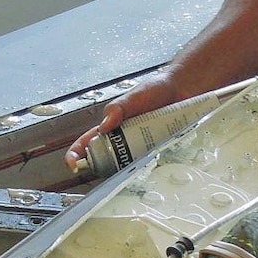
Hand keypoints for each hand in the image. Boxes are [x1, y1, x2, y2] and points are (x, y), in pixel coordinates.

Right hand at [65, 73, 182, 171]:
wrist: (183, 89)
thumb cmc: (157, 89)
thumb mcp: (133, 96)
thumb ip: (117, 109)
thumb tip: (104, 126)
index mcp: (111, 125)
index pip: (87, 142)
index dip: (77, 153)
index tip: (73, 163)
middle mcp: (123, 138)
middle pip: (106, 159)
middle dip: (105, 166)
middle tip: (111, 166)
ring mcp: (140, 146)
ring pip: (128, 164)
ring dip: (130, 168)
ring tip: (135, 163)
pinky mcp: (156, 149)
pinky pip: (150, 162)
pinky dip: (150, 165)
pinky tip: (153, 164)